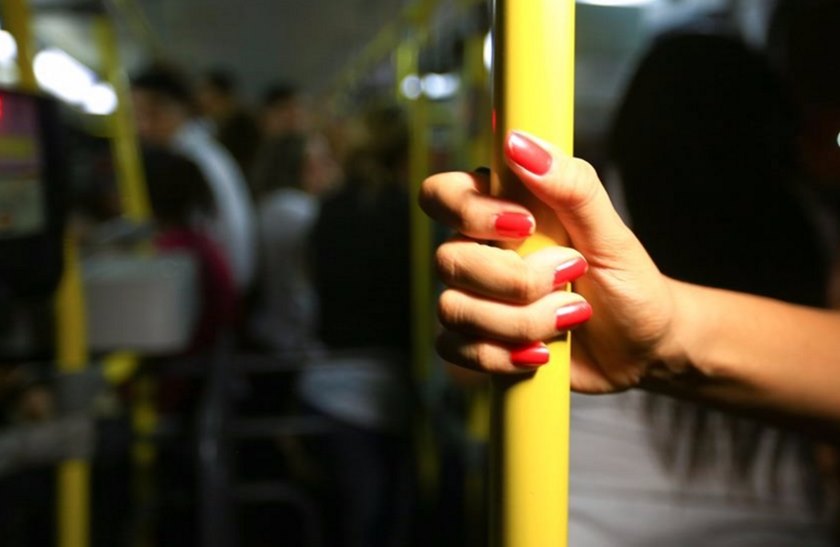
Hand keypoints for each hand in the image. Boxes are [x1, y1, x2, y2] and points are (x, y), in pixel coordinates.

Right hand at [419, 131, 681, 393]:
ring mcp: (477, 300)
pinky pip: (455, 349)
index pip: (442, 195)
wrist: (643, 346)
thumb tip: (520, 143)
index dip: (467, 212)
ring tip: (569, 318)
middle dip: (515, 280)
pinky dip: (502, 356)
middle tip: (568, 275)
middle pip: (447, 259)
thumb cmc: (629, 280)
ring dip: (520, 322)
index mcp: (502, 212)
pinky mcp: (479, 343)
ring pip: (453, 309)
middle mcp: (480, 252)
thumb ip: (571, 186)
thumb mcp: (612, 233)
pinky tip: (540, 354)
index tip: (523, 224)